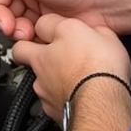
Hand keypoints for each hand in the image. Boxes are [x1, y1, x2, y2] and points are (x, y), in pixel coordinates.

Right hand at [0, 0, 113, 40]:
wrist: (105, 3)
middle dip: (5, 21)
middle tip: (15, 25)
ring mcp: (38, 6)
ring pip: (12, 27)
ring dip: (19, 32)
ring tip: (32, 31)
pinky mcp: (47, 26)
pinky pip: (28, 38)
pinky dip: (32, 40)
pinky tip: (42, 35)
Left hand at [11, 14, 130, 121]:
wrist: (102, 105)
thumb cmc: (103, 70)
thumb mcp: (107, 36)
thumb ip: (94, 32)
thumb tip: (96, 33)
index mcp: (59, 37)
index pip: (42, 24)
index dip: (50, 26)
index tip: (60, 31)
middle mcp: (43, 61)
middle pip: (23, 50)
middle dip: (30, 50)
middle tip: (48, 52)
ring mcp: (43, 86)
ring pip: (35, 76)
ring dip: (48, 77)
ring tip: (71, 79)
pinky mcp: (48, 107)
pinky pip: (48, 99)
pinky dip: (58, 97)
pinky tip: (74, 97)